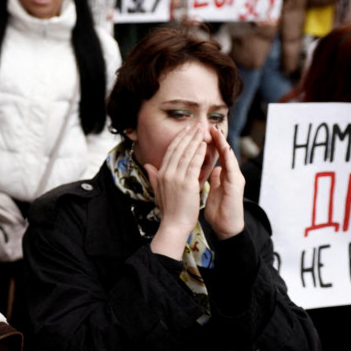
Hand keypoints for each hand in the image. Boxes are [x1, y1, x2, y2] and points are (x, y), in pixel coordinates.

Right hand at [145, 124, 206, 257]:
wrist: (174, 224)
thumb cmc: (169, 210)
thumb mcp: (158, 190)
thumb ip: (153, 176)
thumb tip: (147, 164)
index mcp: (161, 174)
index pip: (170, 152)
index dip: (179, 139)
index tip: (186, 130)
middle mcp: (167, 173)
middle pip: (178, 149)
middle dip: (188, 136)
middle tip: (196, 125)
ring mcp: (176, 178)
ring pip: (186, 154)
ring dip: (194, 140)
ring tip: (202, 131)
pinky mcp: (187, 184)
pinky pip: (193, 164)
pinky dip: (198, 153)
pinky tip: (203, 145)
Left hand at [204, 126, 245, 239]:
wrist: (226, 226)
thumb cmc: (219, 210)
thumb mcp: (212, 190)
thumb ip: (212, 178)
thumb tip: (210, 168)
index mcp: (224, 174)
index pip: (216, 154)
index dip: (208, 143)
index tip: (199, 132)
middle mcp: (231, 174)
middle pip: (224, 152)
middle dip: (217, 138)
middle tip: (209, 124)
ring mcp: (235, 178)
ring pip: (229, 156)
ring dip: (223, 143)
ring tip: (216, 131)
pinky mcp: (236, 185)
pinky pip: (232, 168)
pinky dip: (228, 158)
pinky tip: (224, 149)